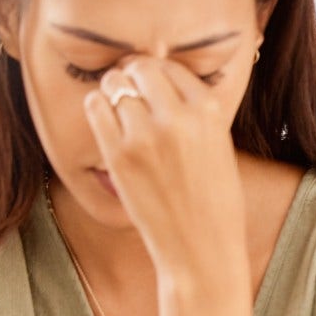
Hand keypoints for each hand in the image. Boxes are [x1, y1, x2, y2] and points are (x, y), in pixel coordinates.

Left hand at [85, 57, 245, 278]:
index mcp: (210, 111)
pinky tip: (106, 123)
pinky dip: (96, 108)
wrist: (202, 247)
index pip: (173, 68)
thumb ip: (196, 114)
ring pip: (115, 83)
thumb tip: (164, 85)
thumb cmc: (215, 201)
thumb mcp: (221, 146)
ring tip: (119, 111)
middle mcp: (179, 117)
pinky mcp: (119, 154)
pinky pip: (95, 107)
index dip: (159, 74)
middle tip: (131, 93)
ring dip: (113, 91)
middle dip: (134, 76)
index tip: (153, 87)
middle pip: (142, 68)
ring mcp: (146, 135)